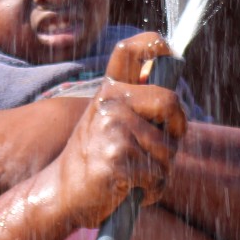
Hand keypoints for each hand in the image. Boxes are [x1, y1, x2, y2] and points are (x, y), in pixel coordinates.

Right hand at [50, 33, 184, 229]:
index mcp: (108, 90)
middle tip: (163, 146)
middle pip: (170, 101)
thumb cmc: (94, 162)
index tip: (171, 56)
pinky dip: (151, 190)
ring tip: (132, 174)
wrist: (61, 195)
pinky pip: (158, 176)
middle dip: (178, 128)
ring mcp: (113, 129)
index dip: (157, 45)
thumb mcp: (109, 122)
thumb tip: (173, 67)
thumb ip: (138, 102)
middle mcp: (109, 102)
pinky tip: (127, 189)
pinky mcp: (118, 159)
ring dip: (161, 170)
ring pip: (169, 149)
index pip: (132, 49)